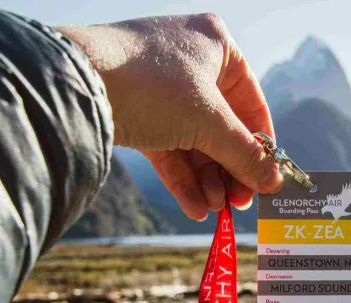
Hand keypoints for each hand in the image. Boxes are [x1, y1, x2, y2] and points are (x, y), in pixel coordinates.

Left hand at [56, 14, 283, 220]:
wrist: (76, 83)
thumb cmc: (152, 85)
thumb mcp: (208, 122)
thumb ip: (245, 154)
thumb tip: (274, 181)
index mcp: (216, 45)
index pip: (251, 102)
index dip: (260, 145)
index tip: (265, 180)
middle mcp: (190, 61)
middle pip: (221, 127)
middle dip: (228, 169)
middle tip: (237, 204)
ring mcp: (160, 87)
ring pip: (193, 141)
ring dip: (206, 179)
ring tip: (212, 209)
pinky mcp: (135, 111)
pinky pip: (167, 147)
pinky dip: (181, 177)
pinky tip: (193, 207)